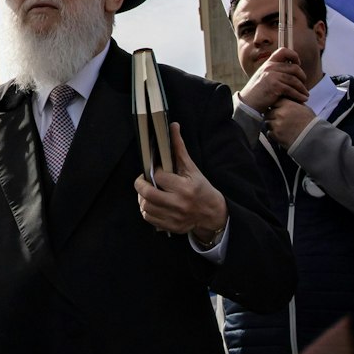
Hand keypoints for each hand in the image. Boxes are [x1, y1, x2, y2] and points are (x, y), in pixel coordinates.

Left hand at [134, 123, 228, 246]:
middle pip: (148, 194)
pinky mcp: (172, 227)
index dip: (155, 171)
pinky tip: (151, 203)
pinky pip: (150, 219)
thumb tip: (173, 126)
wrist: (213, 213)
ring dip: (142, 198)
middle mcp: (179, 204)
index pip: (159, 177)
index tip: (156, 170)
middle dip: (140, 185)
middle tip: (142, 181)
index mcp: (185, 188)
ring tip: (146, 191)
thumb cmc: (201, 188)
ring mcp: (175, 218)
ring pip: (146, 208)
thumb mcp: (191, 168)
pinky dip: (146, 210)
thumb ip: (179, 148)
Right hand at [238, 47, 307, 113]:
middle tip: (304, 84)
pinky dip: (299, 95)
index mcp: (268, 63)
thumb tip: (291, 71)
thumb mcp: (264, 76)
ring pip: (295, 80)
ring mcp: (272, 76)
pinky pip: (292, 90)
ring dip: (302, 88)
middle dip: (302, 77)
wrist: (248, 103)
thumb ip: (275, 72)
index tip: (298, 64)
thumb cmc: (257, 92)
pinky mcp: (274, 86)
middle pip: (294, 68)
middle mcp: (270, 67)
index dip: (294, 55)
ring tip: (306, 94)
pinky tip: (302, 99)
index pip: (283, 51)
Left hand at [265, 99, 316, 148]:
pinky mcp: (276, 134)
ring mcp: (277, 124)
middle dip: (272, 116)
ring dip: (272, 125)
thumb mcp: (304, 108)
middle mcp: (280, 113)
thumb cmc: (311, 123)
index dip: (275, 106)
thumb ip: (293, 103)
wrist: (314, 138)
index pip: (274, 101)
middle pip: (268, 112)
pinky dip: (273, 134)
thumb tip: (288, 99)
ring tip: (281, 128)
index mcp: (287, 105)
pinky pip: (269, 133)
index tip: (277, 110)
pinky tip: (281, 135)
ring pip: (267, 122)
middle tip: (278, 120)